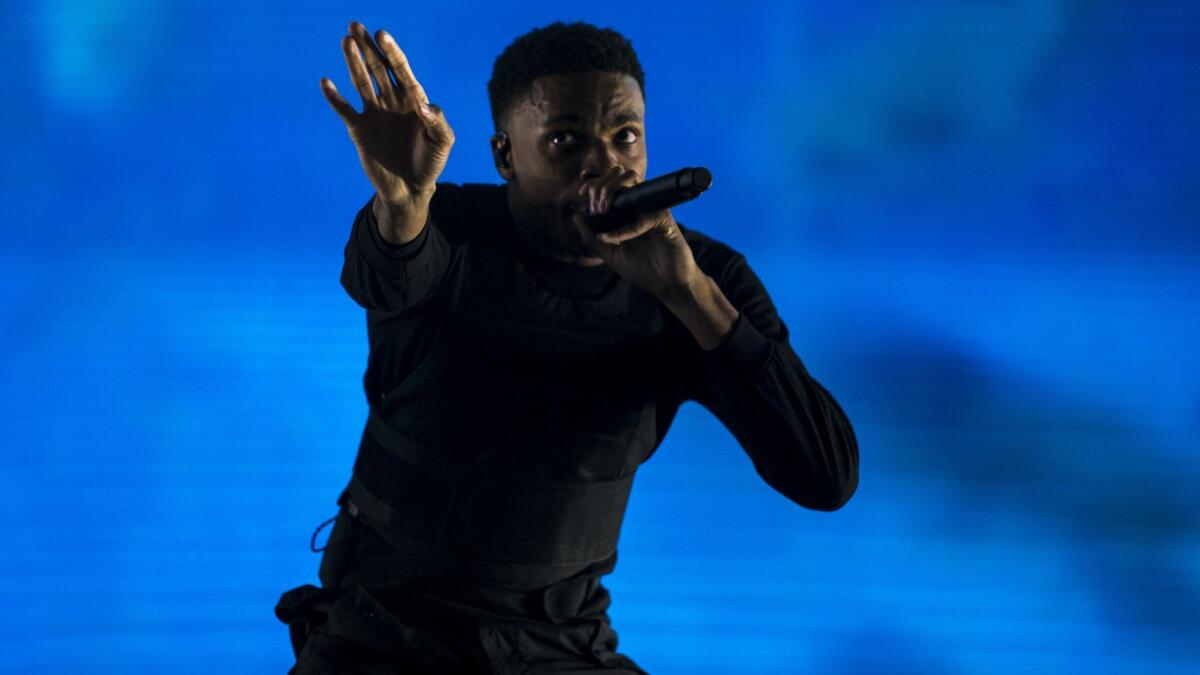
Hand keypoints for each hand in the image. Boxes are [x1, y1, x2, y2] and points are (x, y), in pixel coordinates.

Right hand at [319, 21, 453, 233]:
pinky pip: (344, 110)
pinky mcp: (359, 130)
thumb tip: (422, 104)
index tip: (382, 34)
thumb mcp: (443, 142)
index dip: (392, 52)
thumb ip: (437, 122)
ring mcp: (374, 114)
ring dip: (353, 62)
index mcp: (413, 100)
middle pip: (378, 69)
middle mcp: (392, 101)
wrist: (411, 188)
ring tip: (346, 41)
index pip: (401, 70)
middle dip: (368, 48)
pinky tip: (326, 82)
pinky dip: (335, 97)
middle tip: (356, 25)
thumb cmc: (431, 163)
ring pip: (362, 82)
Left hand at [569, 167, 701, 299]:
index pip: (609, 184)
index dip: (594, 183)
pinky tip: (615, 239)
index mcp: (625, 211)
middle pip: (619, 174)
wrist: (667, 284)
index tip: (581, 194)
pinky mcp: (662, 218)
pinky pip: (641, 215)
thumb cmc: (642, 269)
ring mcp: (650, 208)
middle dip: (601, 185)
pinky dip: (625, 228)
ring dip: (612, 190)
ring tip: (602, 211)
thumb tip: (575, 217)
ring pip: (631, 179)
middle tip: (594, 207)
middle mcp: (638, 205)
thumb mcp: (610, 255)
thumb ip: (591, 238)